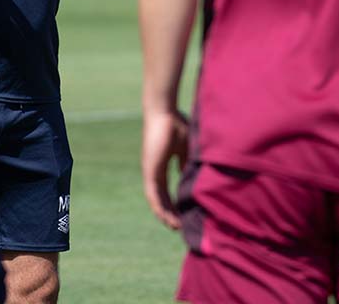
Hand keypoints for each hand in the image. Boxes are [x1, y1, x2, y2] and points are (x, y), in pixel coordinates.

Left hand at [141, 108, 189, 229]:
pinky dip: (159, 206)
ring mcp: (150, 170)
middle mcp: (153, 170)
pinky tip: (165, 217)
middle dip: (170, 213)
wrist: (164, 112)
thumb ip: (186, 163)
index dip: (175, 203)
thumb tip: (189, 177)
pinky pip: (152, 193)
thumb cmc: (175, 124)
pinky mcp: (149, 169)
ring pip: (156, 199)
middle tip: (180, 227)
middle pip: (161, 198)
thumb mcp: (186, 148)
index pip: (167, 189)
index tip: (184, 214)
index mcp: (161, 165)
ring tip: (174, 227)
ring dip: (164, 214)